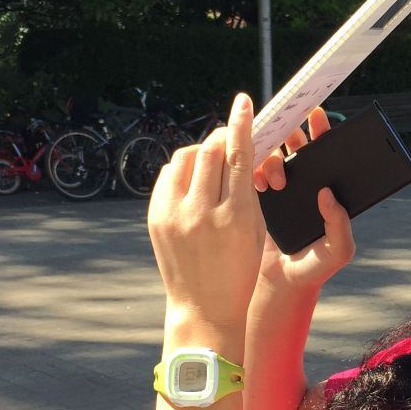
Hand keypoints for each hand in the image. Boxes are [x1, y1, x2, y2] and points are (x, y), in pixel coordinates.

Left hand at [147, 92, 264, 328]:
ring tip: (212, 163)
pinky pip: (169, 176)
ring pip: (186, 158)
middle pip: (211, 151)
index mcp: (235, 217)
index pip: (238, 156)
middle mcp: (202, 212)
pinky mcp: (156, 217)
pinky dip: (183, 170)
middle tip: (230, 137)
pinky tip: (194, 180)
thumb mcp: (254, 230)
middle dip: (222, 138)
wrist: (204, 307)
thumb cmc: (239, 271)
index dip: (241, 125)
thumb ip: (246, 190)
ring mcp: (174, 215)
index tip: (243, 102)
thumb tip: (235, 151)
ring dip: (202, 152)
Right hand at [252, 106, 354, 292]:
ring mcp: (279, 188)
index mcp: (325, 191)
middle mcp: (303, 183)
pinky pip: (252, 171)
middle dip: (291, 135)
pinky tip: (260, 184)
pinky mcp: (257, 197)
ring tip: (277, 183)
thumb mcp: (337, 251)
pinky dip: (254, 170)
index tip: (318, 116)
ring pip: (273, 154)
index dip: (322, 130)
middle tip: (289, 140)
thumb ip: (341, 225)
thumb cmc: (313, 268)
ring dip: (274, 158)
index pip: (327, 153)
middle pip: (296, 145)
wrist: (279, 285)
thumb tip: (329, 195)